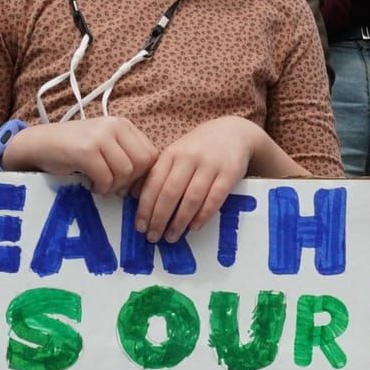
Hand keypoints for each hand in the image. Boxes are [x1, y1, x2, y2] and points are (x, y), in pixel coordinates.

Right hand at [2, 116, 155, 195]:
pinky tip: (91, 184)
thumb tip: (145, 186)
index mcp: (123, 125)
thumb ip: (126, 157)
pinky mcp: (86, 150)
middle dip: (130, 182)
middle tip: (112, 186)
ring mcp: (100, 136)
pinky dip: (101, 187)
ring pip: (126, 172)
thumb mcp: (105, 146)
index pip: (151, 154)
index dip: (144, 175)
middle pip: (142, 163)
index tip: (128, 184)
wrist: (39, 144)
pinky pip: (106, 178)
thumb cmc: (73, 150)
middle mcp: (114, 126)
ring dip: (114, 186)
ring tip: (100, 184)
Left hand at [135, 117, 261, 242]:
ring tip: (171, 236)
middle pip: (170, 193)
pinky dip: (203, 215)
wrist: (233, 132)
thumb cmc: (198, 148)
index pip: (153, 183)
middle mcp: (189, 158)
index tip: (140, 226)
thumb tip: (136, 196)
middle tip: (152, 237)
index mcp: (171, 153)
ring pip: (191, 198)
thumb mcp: (175, 154)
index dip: (145, 208)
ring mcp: (210, 165)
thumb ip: (158, 172)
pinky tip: (194, 227)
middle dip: (159, 219)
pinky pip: (214, 199)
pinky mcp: (229, 173)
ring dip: (179, 221)